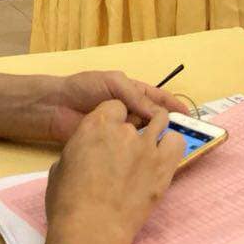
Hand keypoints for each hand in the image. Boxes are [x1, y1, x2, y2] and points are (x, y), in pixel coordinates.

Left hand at [23, 70, 191, 143]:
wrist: (53, 107)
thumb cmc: (82, 88)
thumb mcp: (113, 83)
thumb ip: (136, 97)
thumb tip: (160, 115)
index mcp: (133, 94)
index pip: (160, 100)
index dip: (176, 107)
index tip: (191, 118)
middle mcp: (130, 113)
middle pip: (156, 120)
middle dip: (170, 127)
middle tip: (186, 138)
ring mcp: (120, 131)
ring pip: (144, 136)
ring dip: (155, 142)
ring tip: (170, 150)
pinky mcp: (110, 146)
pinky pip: (127, 150)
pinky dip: (138, 154)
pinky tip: (148, 160)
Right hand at [44, 102, 180, 243]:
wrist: (92, 227)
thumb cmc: (68, 202)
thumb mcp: (60, 168)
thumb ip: (79, 151)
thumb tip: (86, 153)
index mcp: (95, 126)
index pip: (114, 106)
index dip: (113, 119)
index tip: (110, 133)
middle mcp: (124, 131)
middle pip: (135, 117)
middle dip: (131, 130)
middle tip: (125, 151)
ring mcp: (148, 146)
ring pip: (161, 122)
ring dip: (155, 131)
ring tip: (148, 148)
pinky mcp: (165, 165)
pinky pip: (177, 142)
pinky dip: (171, 145)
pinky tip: (162, 158)